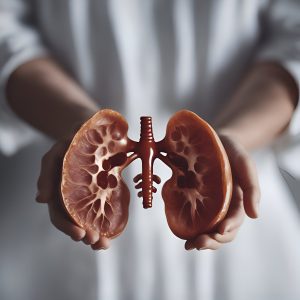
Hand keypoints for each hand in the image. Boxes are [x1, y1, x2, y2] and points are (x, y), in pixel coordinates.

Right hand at [36, 137, 109, 249]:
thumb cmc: (70, 141)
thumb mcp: (55, 154)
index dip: (67, 226)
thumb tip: (40, 200)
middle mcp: (73, 195)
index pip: (59, 214)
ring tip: (103, 244)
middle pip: (75, 221)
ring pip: (90, 219)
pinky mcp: (104, 190)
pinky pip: (104, 208)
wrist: (91, 128)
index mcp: (60, 190)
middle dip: (84, 234)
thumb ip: (46, 173)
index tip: (80, 234)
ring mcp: (90, 194)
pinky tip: (113, 231)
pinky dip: (107, 222)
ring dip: (96, 234)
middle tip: (95, 241)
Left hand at [185, 132, 259, 249]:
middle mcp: (223, 207)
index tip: (219, 231)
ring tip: (189, 244)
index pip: (235, 221)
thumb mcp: (245, 165)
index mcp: (237, 202)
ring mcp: (209, 205)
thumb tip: (255, 216)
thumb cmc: (233, 153)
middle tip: (198, 243)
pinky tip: (181, 230)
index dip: (228, 228)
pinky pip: (193, 216)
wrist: (216, 140)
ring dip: (200, 239)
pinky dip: (188, 226)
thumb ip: (252, 188)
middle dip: (212, 240)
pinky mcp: (195, 199)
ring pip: (207, 229)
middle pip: (220, 231)